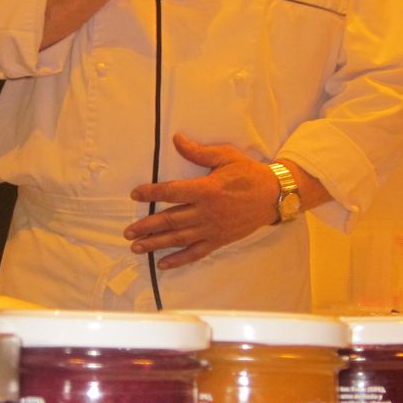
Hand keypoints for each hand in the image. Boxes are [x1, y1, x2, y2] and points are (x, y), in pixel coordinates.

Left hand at [124, 133, 279, 270]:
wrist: (274, 195)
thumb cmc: (249, 173)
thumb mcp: (226, 156)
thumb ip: (199, 151)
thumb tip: (177, 139)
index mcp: (206, 189)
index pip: (172, 192)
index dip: (151, 193)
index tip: (135, 194)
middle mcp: (206, 212)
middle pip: (170, 220)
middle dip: (147, 226)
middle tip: (128, 231)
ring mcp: (212, 229)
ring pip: (179, 238)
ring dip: (156, 244)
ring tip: (137, 247)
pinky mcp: (219, 240)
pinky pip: (196, 253)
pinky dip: (179, 259)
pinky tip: (163, 264)